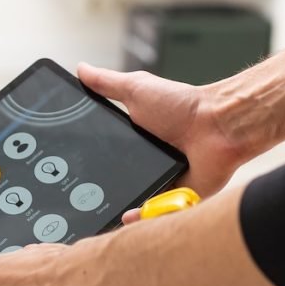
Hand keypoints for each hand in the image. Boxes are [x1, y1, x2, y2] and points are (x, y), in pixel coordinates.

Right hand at [78, 63, 243, 203]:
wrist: (218, 125)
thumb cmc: (182, 106)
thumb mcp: (136, 89)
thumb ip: (107, 84)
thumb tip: (80, 69)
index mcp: (135, 142)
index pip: (105, 157)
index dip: (87, 164)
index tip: (66, 170)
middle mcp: (147, 164)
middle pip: (116, 183)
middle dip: (98, 193)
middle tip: (79, 199)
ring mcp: (162, 182)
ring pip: (133, 202)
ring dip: (119, 208)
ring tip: (101, 213)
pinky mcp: (178, 199)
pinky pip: (156, 214)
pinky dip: (143, 216)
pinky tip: (128, 216)